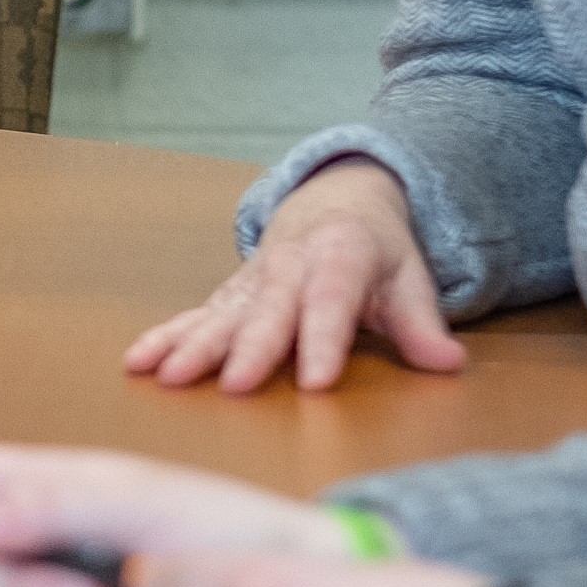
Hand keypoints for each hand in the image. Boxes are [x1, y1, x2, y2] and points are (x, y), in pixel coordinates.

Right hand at [124, 156, 465, 393]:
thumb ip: (422, 324)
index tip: (316, 382)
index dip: (324, 341)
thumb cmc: (375, 252)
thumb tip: (448, 362)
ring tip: (170, 376)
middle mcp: (288, 266)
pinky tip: (138, 362)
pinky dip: (165, 338)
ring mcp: (253, 280)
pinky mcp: (229, 296)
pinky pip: (195, 316)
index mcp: (339, 256)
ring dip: (193, 345)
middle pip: (269, 311)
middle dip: (251, 348)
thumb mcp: (409, 279)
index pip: (331, 301)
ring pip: (222, 315)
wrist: (332, 200)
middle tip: (236, 385)